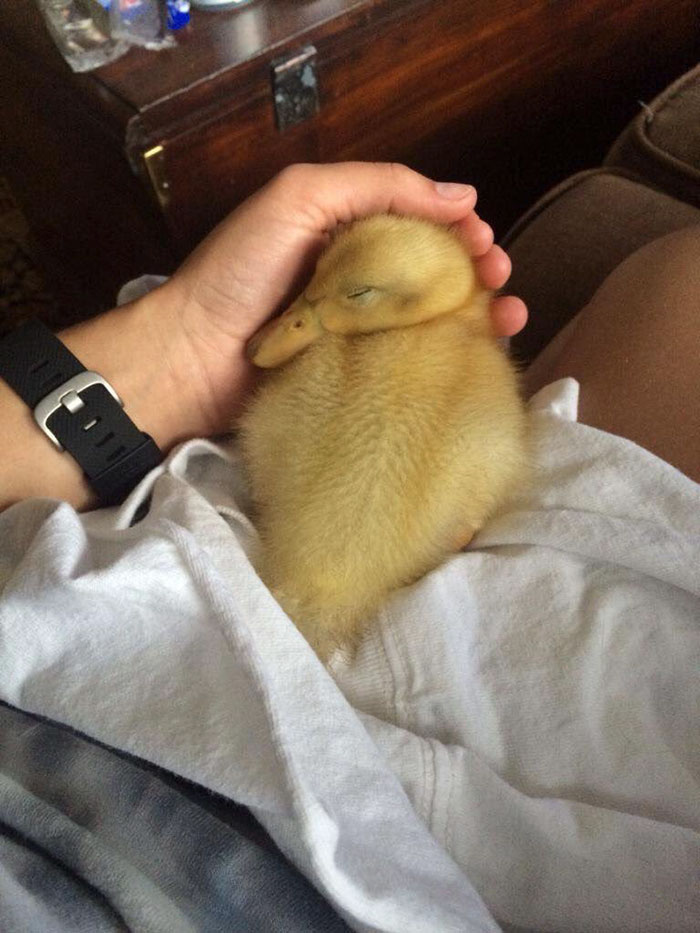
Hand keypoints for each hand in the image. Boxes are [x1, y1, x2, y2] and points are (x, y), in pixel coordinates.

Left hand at [162, 162, 527, 430]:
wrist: (193, 357)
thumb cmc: (239, 271)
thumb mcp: (300, 198)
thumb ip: (376, 186)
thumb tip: (460, 197)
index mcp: (347, 231)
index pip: (420, 222)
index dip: (460, 229)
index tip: (484, 243)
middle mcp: (359, 278)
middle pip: (435, 271)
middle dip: (479, 271)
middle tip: (500, 281)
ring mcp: (360, 330)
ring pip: (433, 319)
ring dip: (480, 315)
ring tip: (510, 319)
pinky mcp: (358, 375)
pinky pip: (412, 362)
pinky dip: (450, 357)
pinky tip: (481, 356)